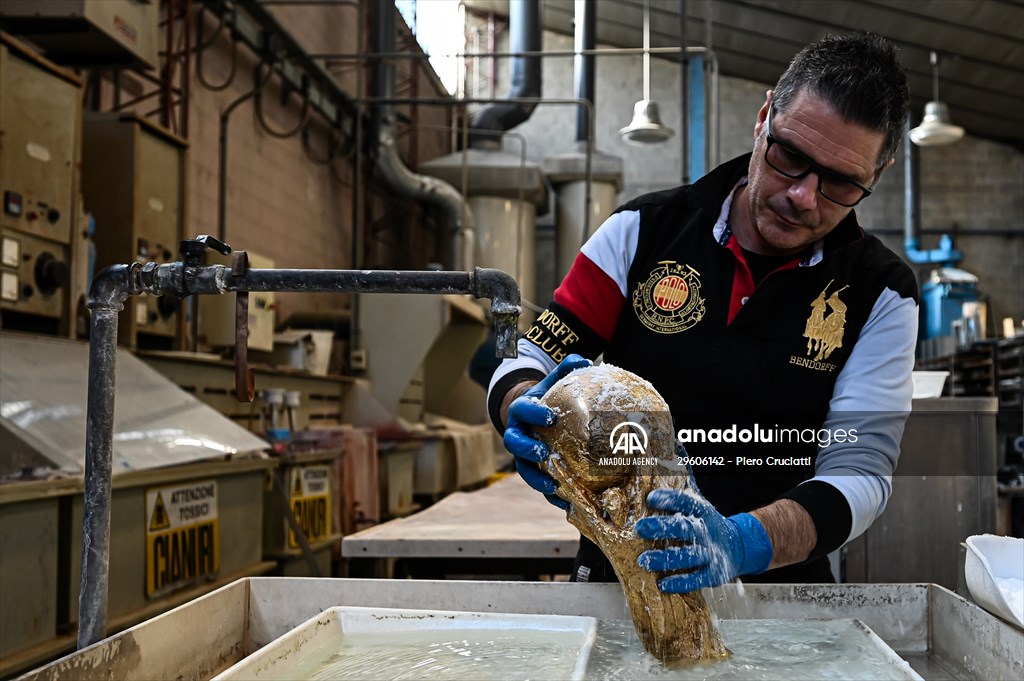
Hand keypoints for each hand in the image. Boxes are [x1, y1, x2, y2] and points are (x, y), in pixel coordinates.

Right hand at [503, 354, 591, 508]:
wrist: (537, 418)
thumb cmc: (549, 398)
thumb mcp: (555, 383)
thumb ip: (567, 370)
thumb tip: (584, 361)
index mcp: (521, 411)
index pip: (521, 410)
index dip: (533, 413)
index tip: (550, 415)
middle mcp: (518, 435)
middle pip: (513, 445)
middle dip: (527, 449)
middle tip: (544, 451)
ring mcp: (524, 456)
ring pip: (524, 470)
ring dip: (538, 479)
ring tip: (555, 486)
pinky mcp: (535, 472)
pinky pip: (540, 486)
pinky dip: (552, 497)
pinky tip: (568, 505)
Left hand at [634, 488, 772, 592]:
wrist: (738, 545)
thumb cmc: (706, 522)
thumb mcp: (697, 501)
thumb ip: (681, 481)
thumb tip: (673, 448)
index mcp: (702, 510)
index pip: (686, 501)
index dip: (669, 499)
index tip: (651, 497)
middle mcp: (707, 530)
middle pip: (686, 528)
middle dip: (662, 528)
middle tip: (640, 528)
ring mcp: (711, 553)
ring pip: (689, 555)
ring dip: (666, 558)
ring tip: (644, 560)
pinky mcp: (713, 574)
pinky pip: (697, 579)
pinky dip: (680, 582)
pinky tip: (662, 583)